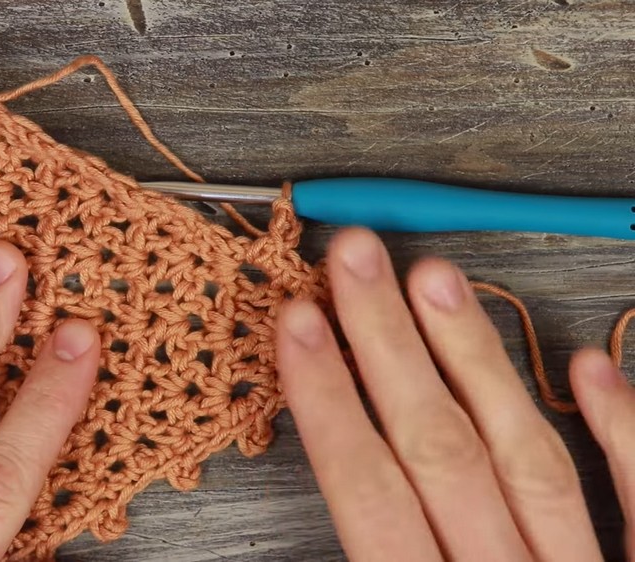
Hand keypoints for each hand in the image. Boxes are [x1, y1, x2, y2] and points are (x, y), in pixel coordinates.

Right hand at [276, 228, 633, 560]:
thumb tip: (343, 471)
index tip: (298, 325)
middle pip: (439, 450)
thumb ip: (376, 555)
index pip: (367, 492)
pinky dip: (617, 426)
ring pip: (527, 456)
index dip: (327, 401)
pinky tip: (583, 365)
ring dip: (476, 358)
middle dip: (390, 344)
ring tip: (435, 277)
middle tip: (355, 260)